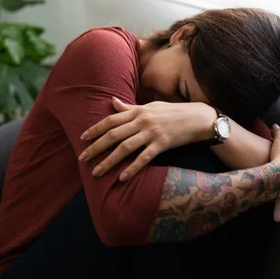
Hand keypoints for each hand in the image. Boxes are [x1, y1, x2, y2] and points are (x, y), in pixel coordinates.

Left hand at [79, 97, 215, 180]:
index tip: (82, 139)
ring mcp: (152, 133)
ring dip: (109, 161)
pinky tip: (121, 177)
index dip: (95, 129)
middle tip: (82, 158)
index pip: (111, 120)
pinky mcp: (162, 144)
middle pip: (113, 135)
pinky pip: (144, 158)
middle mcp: (142, 121)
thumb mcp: (150, 106)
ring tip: (97, 172)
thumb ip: (129, 107)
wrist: (197, 117)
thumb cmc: (172, 112)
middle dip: (96, 147)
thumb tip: (111, 101)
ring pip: (125, 148)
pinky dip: (132, 168)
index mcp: (138, 111)